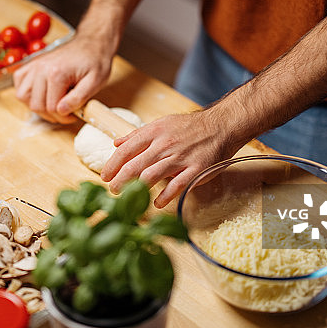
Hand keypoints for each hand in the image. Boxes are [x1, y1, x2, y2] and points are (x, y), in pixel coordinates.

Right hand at [13, 34, 113, 123]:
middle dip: (52, 115)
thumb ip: (79, 98)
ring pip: (23, 96)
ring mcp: (34, 65)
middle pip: (37, 105)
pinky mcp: (31, 64)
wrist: (91, 43)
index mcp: (57, 73)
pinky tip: (40, 94)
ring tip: (52, 104)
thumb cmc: (95, 61)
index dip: (64, 118)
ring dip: (37, 105)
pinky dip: (26, 92)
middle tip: (65, 113)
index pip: (52, 108)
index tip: (74, 116)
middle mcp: (41, 68)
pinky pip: (19, 83)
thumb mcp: (95, 82)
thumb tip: (61, 111)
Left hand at [101, 109, 239, 208]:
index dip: (112, 164)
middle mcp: (164, 145)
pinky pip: (177, 185)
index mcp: (154, 132)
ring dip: (136, 189)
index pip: (126, 149)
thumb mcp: (161, 124)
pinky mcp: (195, 169)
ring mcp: (180, 158)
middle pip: (135, 165)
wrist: (221, 126)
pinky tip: (157, 203)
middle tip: (112, 190)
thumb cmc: (189, 127)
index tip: (105, 176)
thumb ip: (138, 135)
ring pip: (151, 175)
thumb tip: (116, 143)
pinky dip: (165, 196)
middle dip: (119, 180)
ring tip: (127, 198)